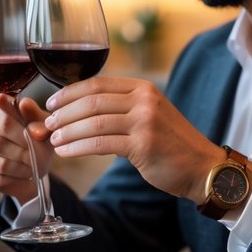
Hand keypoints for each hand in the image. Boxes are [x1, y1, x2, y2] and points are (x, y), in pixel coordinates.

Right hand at [0, 93, 54, 204]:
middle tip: (37, 154)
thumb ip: (36, 117)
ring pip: (1, 163)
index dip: (8, 117)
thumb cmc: (39, 143)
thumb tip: (24, 103)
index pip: (0, 115)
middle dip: (23, 151)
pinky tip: (24, 177)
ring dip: (22, 168)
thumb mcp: (44, 129)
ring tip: (33, 167)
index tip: (11, 110)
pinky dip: (16, 180)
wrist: (37, 169)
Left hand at [42, 76, 222, 201]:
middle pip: (93, 101)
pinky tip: (66, 152)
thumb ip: (120, 109)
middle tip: (48, 123)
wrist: (203, 167)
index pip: (98, 84)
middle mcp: (144, 100)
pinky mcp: (143, 145)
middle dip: (65, 113)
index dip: (70, 92)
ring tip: (53, 139)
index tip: (52, 102)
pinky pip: (101, 144)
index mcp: (143, 88)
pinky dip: (78, 148)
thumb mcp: (148, 115)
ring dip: (68, 131)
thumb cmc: (170, 144)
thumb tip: (78, 110)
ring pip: (94, 122)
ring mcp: (145, 122)